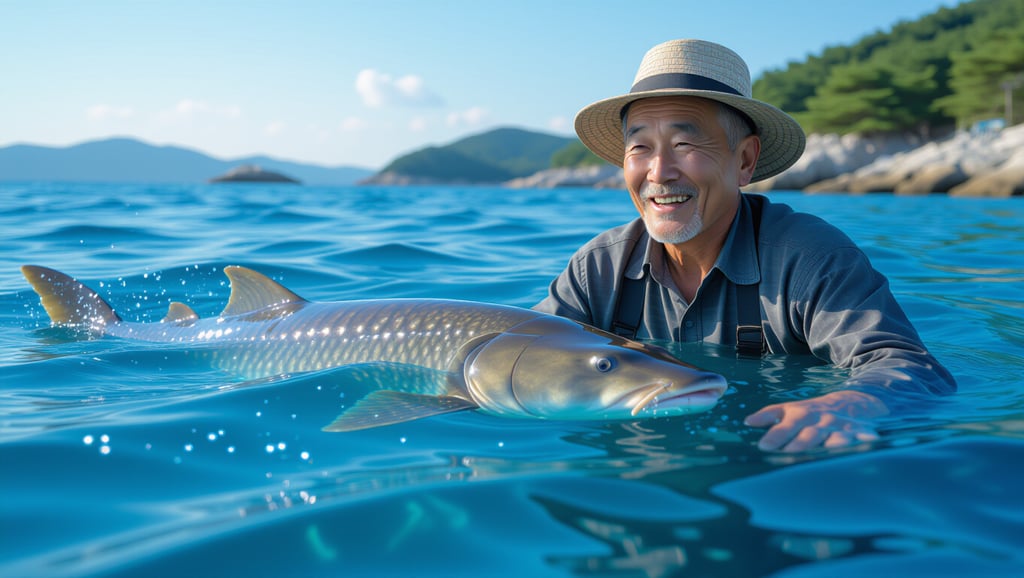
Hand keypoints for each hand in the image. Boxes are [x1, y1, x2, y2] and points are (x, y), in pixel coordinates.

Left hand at [744, 390, 888, 451]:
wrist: (851, 401)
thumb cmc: (813, 411)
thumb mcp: (790, 409)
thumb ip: (769, 415)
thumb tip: (747, 422)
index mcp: (800, 415)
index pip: (785, 425)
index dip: (775, 435)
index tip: (763, 446)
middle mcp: (819, 421)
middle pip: (809, 434)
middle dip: (800, 443)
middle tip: (789, 453)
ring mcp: (839, 426)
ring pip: (834, 436)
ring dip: (832, 443)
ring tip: (829, 448)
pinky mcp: (858, 431)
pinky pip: (863, 435)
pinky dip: (866, 438)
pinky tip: (870, 440)